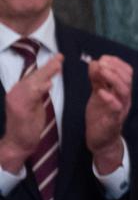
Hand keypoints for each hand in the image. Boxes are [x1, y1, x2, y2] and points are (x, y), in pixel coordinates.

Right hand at [0, 54, 62, 172]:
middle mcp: (15, 92)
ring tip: (57, 65)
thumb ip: (39, 93)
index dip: (46, 66)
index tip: (58, 57)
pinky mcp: (19, 109)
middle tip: (60, 57)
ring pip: (32, 83)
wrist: (18, 143)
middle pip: (33, 76)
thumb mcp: (35, 105)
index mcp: (20, 91)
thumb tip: (47, 81)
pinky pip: (30, 97)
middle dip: (47, 66)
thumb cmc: (28, 125)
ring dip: (45, 73)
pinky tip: (47, 83)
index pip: (34, 75)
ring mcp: (16, 100)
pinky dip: (39, 89)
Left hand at [85, 55, 132, 173]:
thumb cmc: (100, 116)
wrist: (101, 140)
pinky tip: (100, 92)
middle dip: (114, 67)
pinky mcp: (114, 120)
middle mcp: (124, 99)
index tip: (103, 58)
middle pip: (127, 78)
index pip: (127, 72)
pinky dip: (109, 98)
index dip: (117, 62)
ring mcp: (120, 109)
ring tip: (102, 71)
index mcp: (121, 91)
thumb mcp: (97, 93)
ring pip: (124, 90)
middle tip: (101, 62)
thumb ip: (97, 79)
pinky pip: (116, 108)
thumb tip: (95, 62)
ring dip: (113, 78)